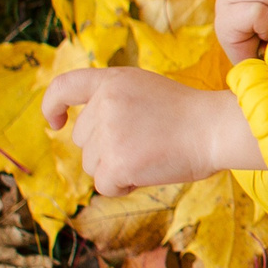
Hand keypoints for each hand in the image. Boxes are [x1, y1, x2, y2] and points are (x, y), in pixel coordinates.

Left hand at [41, 68, 262, 194]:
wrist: (215, 129)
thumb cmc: (190, 115)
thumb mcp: (145, 89)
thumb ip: (114, 100)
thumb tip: (83, 134)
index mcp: (113, 81)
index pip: (64, 86)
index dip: (52, 105)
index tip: (56, 122)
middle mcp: (105, 103)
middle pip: (82, 139)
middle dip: (106, 148)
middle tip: (144, 143)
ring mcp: (109, 133)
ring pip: (92, 164)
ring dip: (116, 167)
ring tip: (150, 155)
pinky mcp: (116, 162)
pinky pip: (104, 185)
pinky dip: (123, 186)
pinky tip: (148, 172)